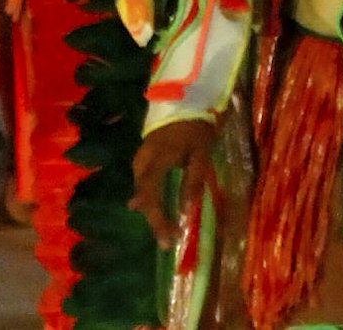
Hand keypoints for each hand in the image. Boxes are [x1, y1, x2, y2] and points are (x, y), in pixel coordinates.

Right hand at [129, 119, 215, 250]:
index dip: (158, 217)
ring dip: (152, 211)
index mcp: (157, 158)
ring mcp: (141, 157)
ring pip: (141, 189)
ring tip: (162, 231)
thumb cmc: (196, 126)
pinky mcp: (144, 156)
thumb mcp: (200, 153)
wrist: (186, 98)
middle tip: (166, 242)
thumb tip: (183, 211)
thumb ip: (192, 181)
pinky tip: (155, 209)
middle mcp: (143, 160)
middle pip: (143, 195)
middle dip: (154, 220)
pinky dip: (150, 198)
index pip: (151, 193)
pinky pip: (143, 182)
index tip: (169, 237)